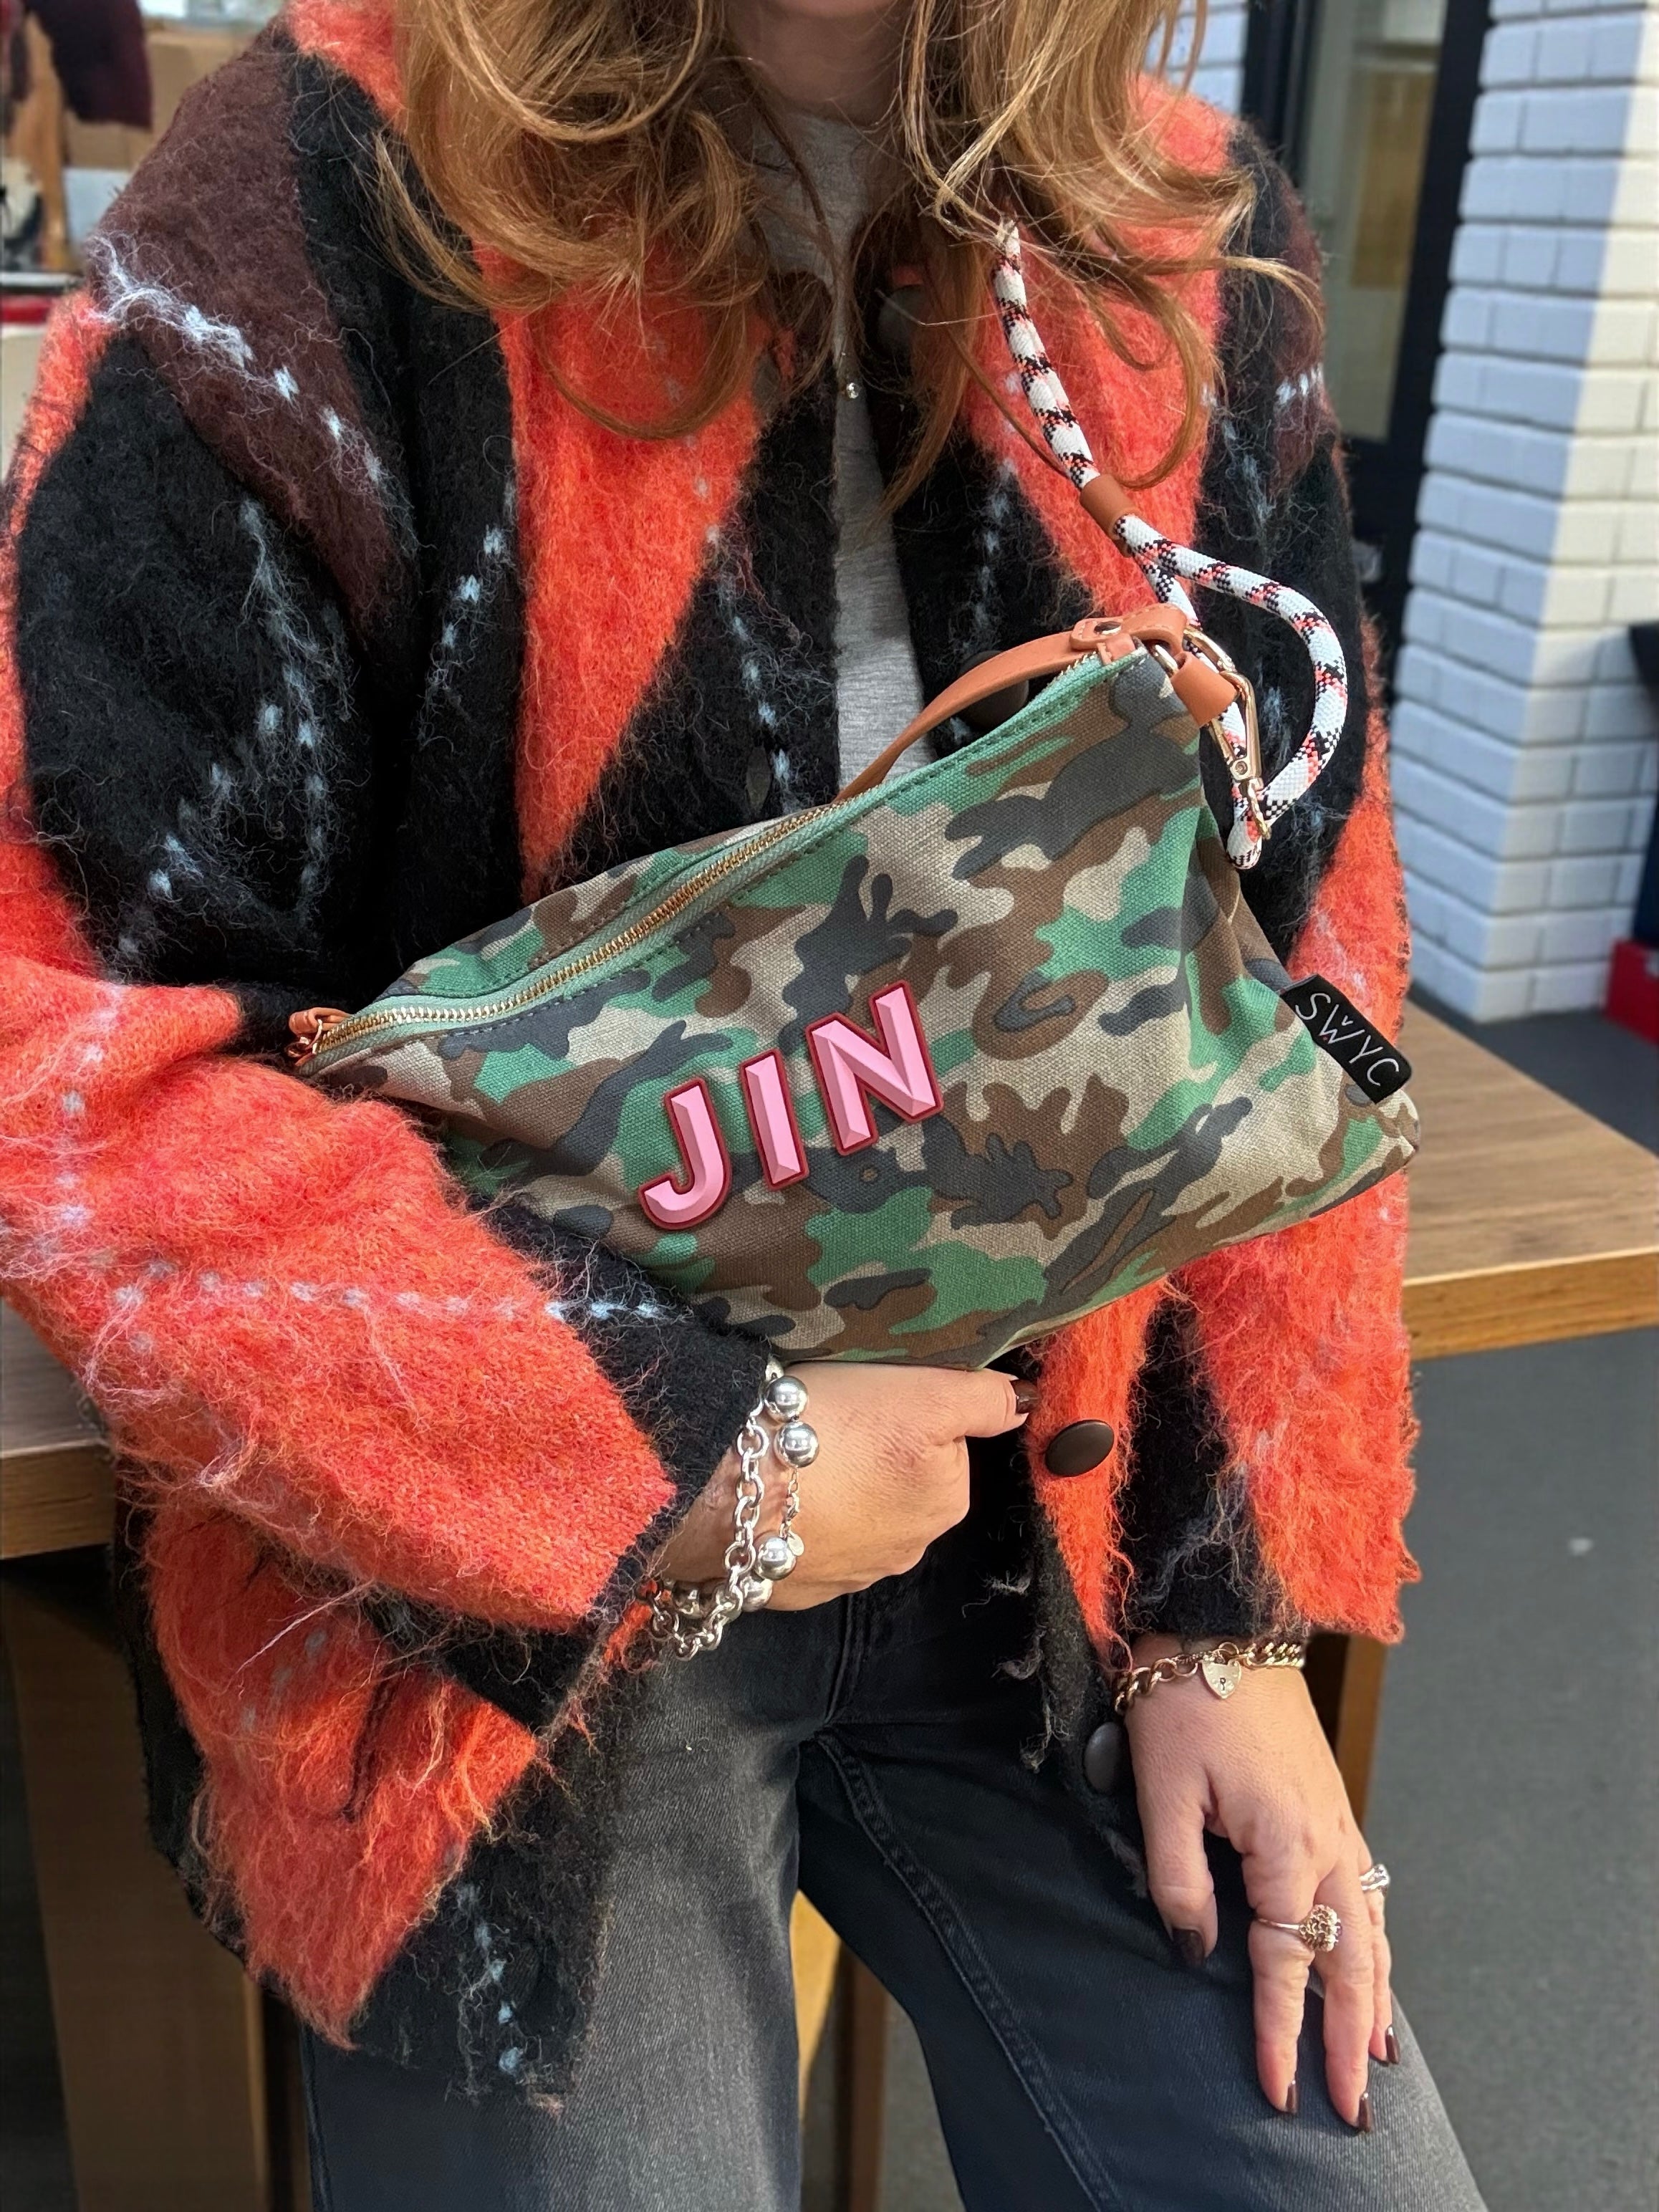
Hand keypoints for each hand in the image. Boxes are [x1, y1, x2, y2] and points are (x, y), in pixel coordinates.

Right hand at [652, 1364, 1027, 1606]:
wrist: (727, 1493)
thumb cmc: (832, 1432)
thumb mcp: (924, 1395)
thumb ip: (984, 1398)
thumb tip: (1024, 1403)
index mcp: (945, 1503)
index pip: (941, 1443)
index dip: (907, 1412)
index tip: (870, 1399)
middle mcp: (906, 1551)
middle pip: (897, 1482)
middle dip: (871, 1455)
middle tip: (830, 1421)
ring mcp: (846, 1575)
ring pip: (851, 1514)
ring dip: (831, 1489)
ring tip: (794, 1457)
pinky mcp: (791, 1585)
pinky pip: (803, 1540)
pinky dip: (794, 1518)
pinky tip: (773, 1494)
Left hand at [1124, 1636, 1393, 2126]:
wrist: (1219, 1625)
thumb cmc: (1184, 1700)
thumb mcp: (1161, 1791)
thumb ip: (1177, 1878)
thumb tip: (1194, 1950)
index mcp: (1286, 1842)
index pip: (1286, 1960)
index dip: (1279, 2031)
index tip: (1278, 2089)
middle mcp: (1326, 1839)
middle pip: (1350, 1960)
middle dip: (1351, 2038)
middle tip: (1350, 2105)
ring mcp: (1336, 1821)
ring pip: (1368, 1929)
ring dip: (1374, 1997)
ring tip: (1377, 2056)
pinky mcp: (1330, 1804)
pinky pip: (1365, 1893)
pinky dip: (1374, 1943)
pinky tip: (1370, 1963)